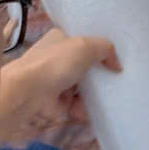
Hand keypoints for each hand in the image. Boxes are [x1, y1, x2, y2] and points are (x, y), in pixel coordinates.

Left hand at [0, 28, 119, 145]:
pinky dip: (82, 109)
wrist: (31, 92)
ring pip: (84, 89)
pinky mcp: (59, 102)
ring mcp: (58, 80)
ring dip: (92, 97)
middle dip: (99, 77)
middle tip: (114, 82)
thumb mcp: (84, 46)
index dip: (99, 51)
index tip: (114, 61)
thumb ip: (105, 49)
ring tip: (100, 100)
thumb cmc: (56, 64)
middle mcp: (58, 58)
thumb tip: (117, 65)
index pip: (84, 42)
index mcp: (60, 39)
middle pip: (87, 67)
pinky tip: (82, 110)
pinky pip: (78, 106)